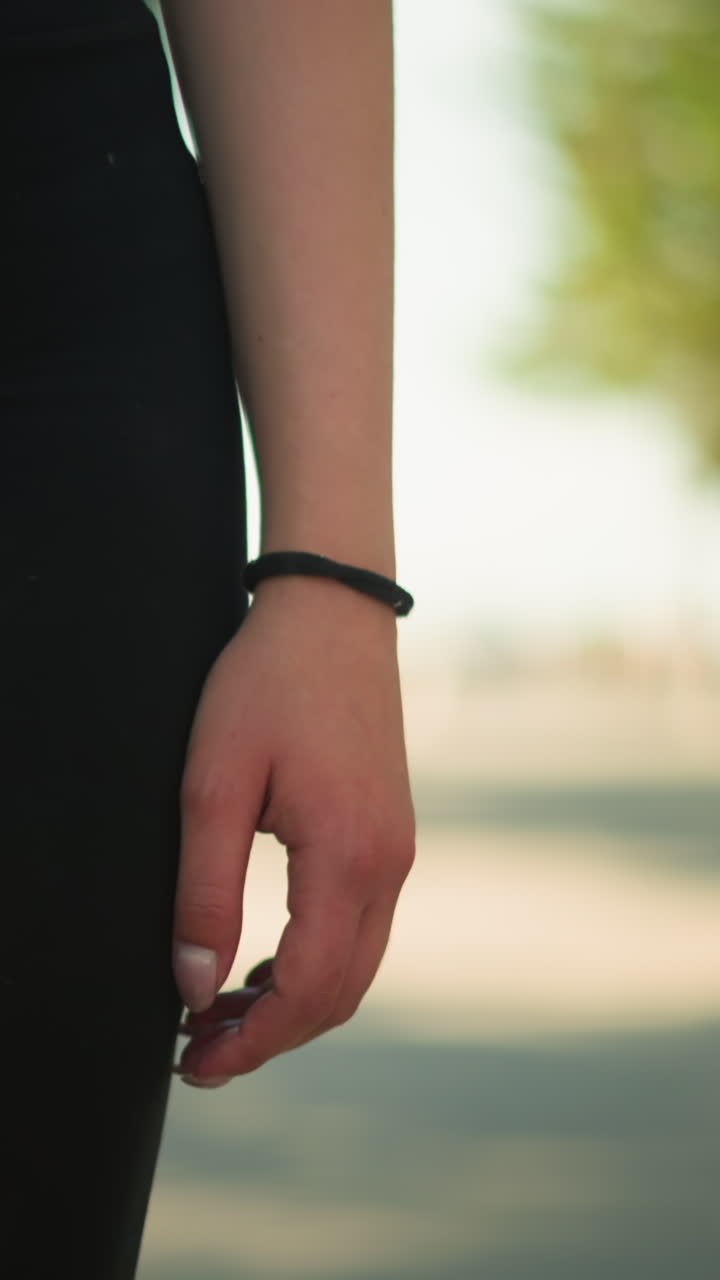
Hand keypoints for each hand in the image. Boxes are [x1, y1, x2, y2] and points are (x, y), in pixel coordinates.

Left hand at [170, 575, 414, 1086]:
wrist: (333, 616)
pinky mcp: (393, 836)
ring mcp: (399, 851)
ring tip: (222, 1010)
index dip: (250, 1040)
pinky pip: (363, 928)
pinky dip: (316, 964)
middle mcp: (388, 864)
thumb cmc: (267, 685)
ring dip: (294, 1004)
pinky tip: (266, 961)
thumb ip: (204, 892)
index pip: (307, 988)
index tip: (194, 1059)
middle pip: (340, 993)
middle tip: (199, 1049)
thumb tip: (194, 987)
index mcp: (347, 855)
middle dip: (271, 1036)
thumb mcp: (213, 784)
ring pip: (355, 966)